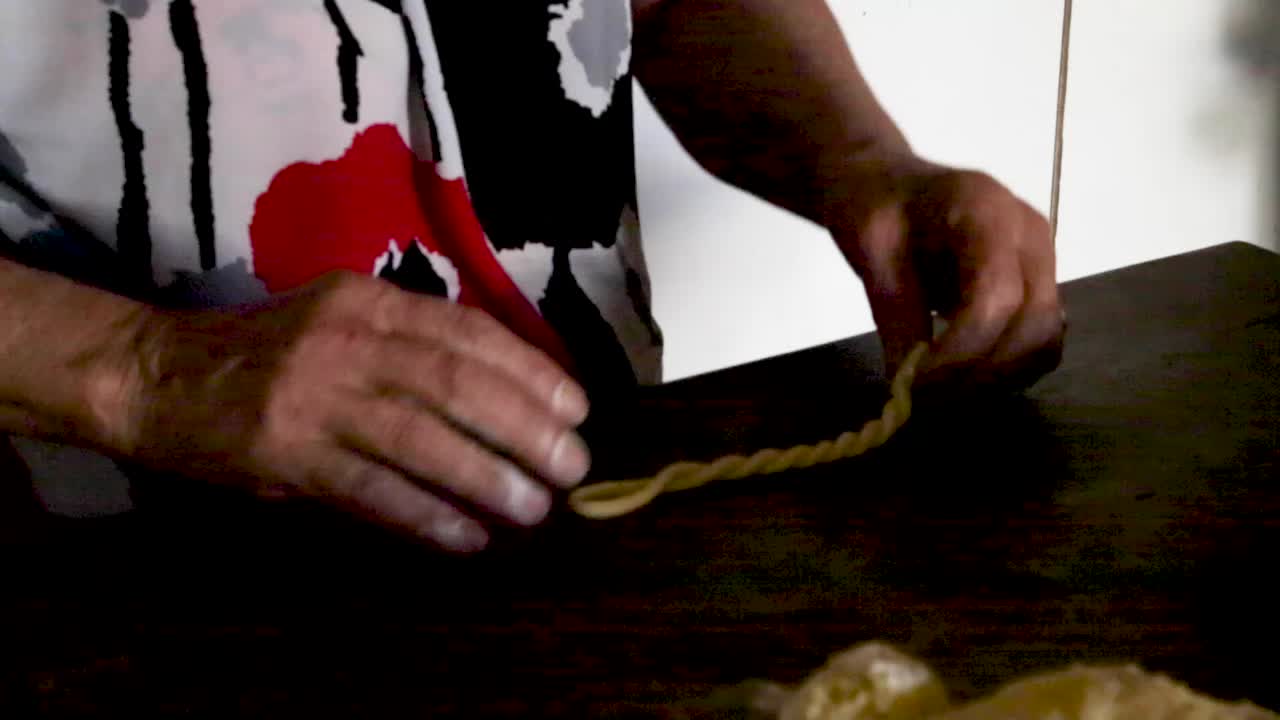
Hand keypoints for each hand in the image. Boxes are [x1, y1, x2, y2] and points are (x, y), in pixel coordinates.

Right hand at [104, 272, 590, 552]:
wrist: (160, 375)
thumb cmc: (269, 350)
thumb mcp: (343, 319)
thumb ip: (414, 344)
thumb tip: (511, 393)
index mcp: (369, 300)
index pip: (467, 331)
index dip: (529, 370)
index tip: (576, 407)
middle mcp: (346, 340)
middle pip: (453, 383)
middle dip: (523, 426)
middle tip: (573, 465)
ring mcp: (313, 398)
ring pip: (417, 438)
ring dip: (484, 476)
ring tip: (534, 508)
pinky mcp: (284, 456)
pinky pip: (369, 490)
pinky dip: (424, 516)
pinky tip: (467, 538)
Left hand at [823, 155, 1065, 392]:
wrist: (889, 182)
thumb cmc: (874, 204)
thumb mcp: (869, 252)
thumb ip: (894, 314)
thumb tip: (906, 387)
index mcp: (987, 212)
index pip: (996, 296)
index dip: (962, 351)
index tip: (917, 385)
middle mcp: (1030, 236)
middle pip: (1035, 325)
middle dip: (982, 373)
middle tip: (927, 401)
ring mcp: (1042, 261)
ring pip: (1046, 341)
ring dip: (998, 380)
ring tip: (941, 394)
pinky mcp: (1038, 286)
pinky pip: (1039, 343)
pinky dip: (1006, 371)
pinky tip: (961, 378)